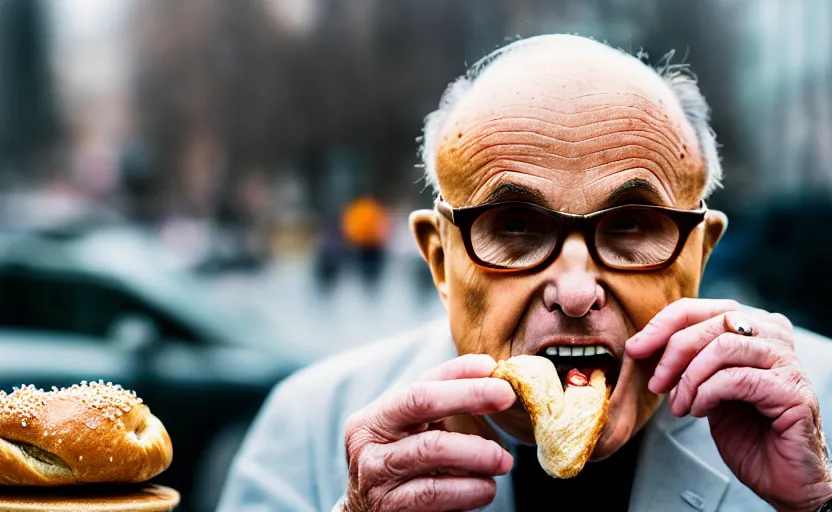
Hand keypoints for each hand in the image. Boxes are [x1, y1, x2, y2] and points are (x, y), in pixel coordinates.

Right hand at [342, 354, 515, 510]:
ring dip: (477, 450)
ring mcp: (375, 475)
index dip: (458, 374)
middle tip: (506, 396)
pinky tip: (486, 488)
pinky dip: (468, 489)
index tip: (493, 368)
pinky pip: (435, 492)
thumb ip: (442, 404)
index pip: (419, 385)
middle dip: (468, 394)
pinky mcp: (390, 507)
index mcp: (374, 418)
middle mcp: (367, 442)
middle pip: (421, 403)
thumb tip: (488, 371)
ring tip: (502, 460)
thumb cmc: (403, 469)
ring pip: (432, 448)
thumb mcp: (414, 434)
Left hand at [627, 298, 831, 511]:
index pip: (698, 308)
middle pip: (709, 323)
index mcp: (752, 326)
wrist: (780, 476)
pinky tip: (699, 410)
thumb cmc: (745, 431)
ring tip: (680, 405)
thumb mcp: (706, 385)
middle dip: (672, 354)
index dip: (661, 325)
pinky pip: (736, 379)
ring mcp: (787, 361)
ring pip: (722, 348)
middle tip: (656, 384)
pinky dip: (707, 394)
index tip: (636, 348)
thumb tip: (642, 342)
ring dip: (690, 379)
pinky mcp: (793, 390)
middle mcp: (775, 335)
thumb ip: (687, 358)